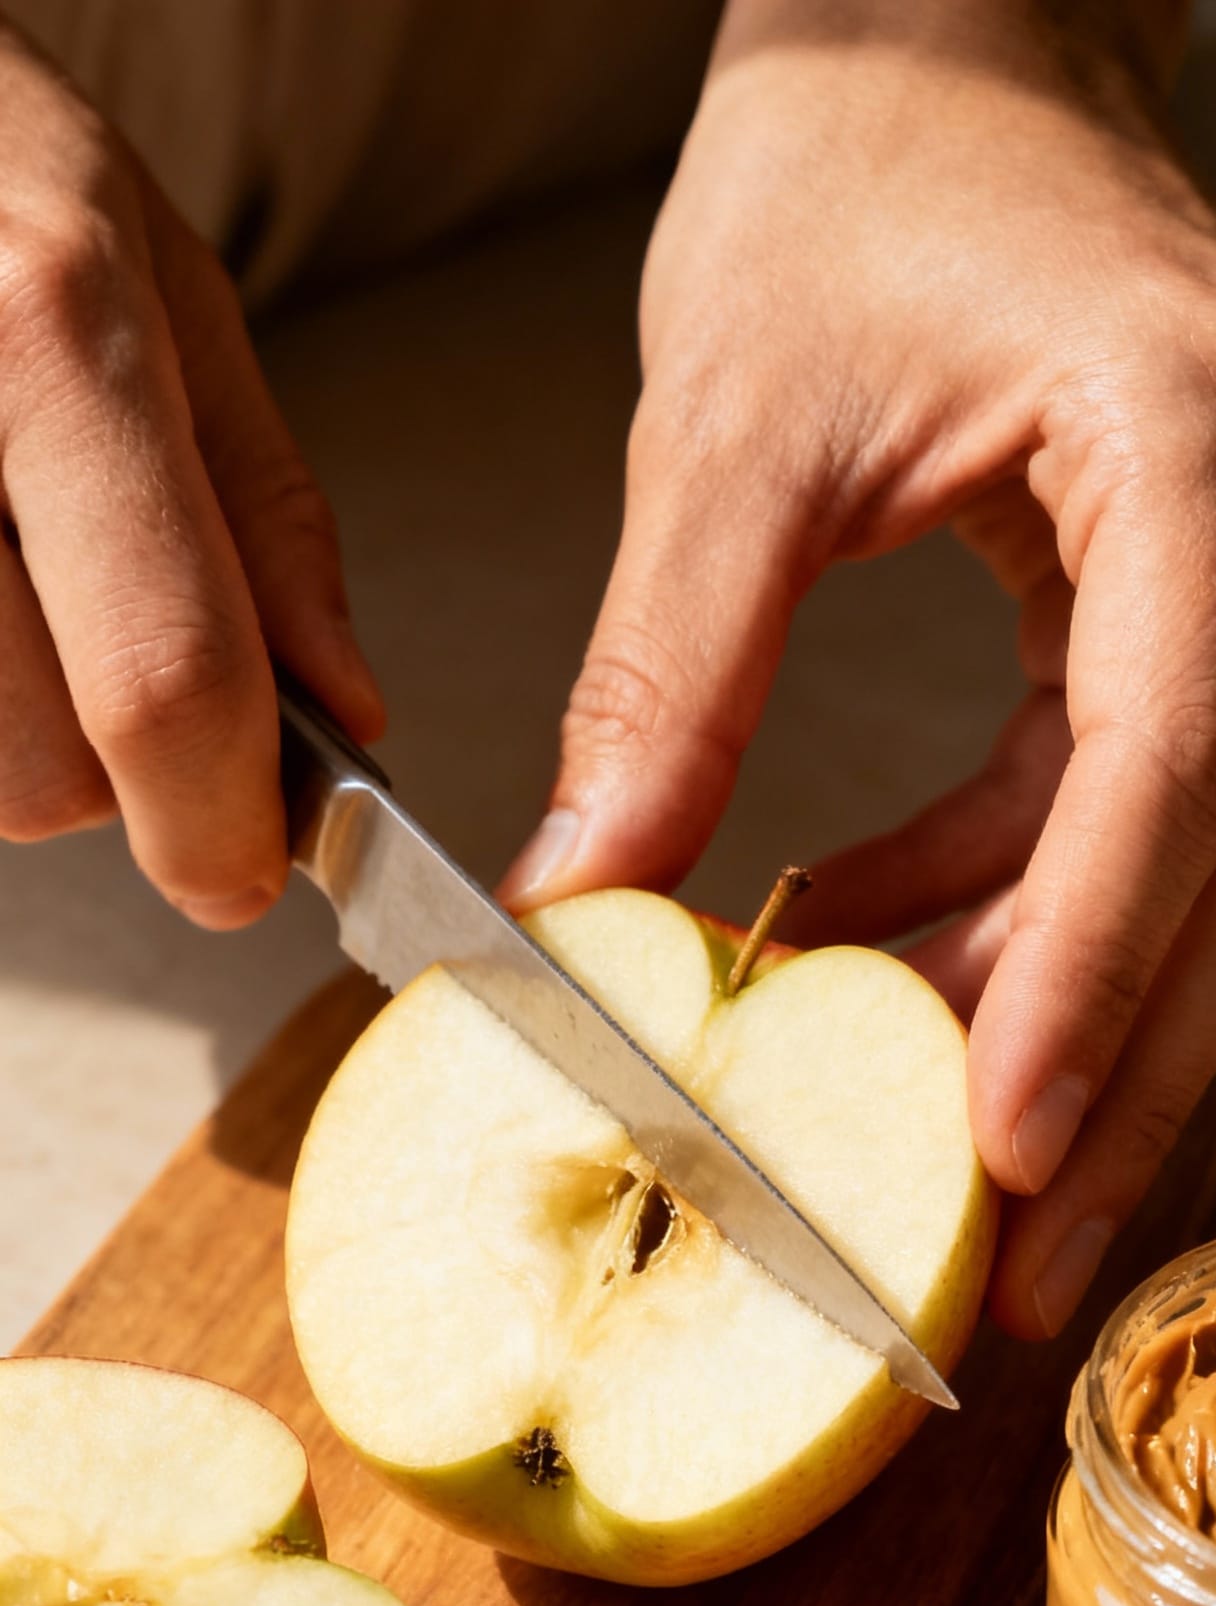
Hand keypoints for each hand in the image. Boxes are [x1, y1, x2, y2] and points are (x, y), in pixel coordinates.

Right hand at [0, 21, 380, 923]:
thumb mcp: (163, 285)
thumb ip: (263, 513)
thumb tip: (343, 709)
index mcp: (48, 329)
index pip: (162, 673)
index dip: (217, 818)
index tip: (242, 870)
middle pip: (44, 770)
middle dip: (106, 761)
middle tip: (94, 625)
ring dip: (12, 724)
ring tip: (11, 572)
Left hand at [499, 0, 1215, 1335]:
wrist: (942, 35)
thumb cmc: (855, 161)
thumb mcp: (735, 418)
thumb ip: (671, 668)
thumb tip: (587, 906)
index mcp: (1204, 436)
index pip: (1182, 760)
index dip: (1096, 971)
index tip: (1004, 1145)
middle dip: (1115, 1063)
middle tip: (1012, 1259)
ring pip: (1212, 852)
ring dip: (1064, 1007)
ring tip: (933, 1160)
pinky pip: (1139, 794)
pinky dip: (1018, 893)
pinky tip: (878, 947)